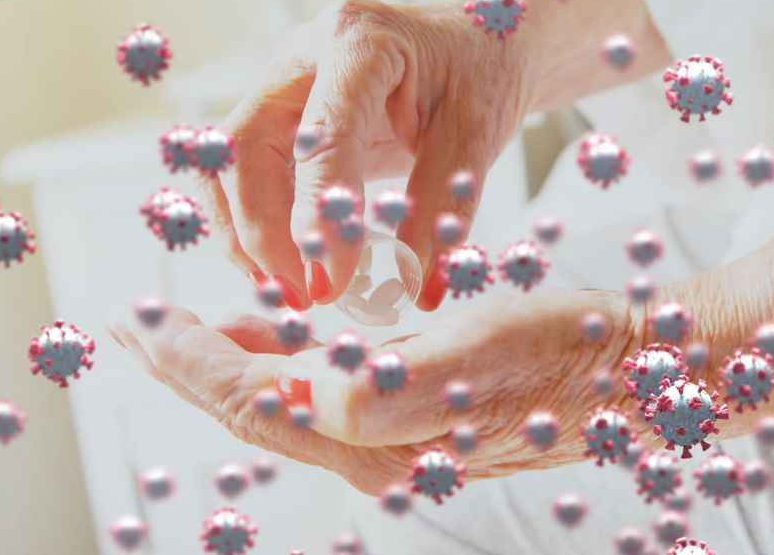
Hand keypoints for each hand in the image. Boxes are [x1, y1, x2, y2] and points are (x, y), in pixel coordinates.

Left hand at [107, 288, 711, 495]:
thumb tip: (311, 391)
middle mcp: (377, 451)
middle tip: (144, 325)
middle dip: (194, 366)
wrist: (629, 371)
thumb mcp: (474, 360)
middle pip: (258, 409)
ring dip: (232, 363)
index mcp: (380, 439)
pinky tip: (280, 336)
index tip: (147, 321)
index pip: (259, 402)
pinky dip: (286, 363)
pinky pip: (326, 396)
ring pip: (287, 403)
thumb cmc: (563, 356)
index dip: (194, 363)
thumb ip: (385, 389)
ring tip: (191, 327)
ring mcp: (395, 440)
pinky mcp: (414, 419)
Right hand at [211, 0, 535, 311]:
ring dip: (246, 235)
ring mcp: (283, 82)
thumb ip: (444, 208)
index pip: (321, 135)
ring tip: (289, 291)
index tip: (329, 282)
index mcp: (360, 42)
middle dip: (263, 232)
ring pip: (229, 163)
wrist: (477, 42)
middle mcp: (305, 55)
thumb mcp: (477, 136)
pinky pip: (242, 173)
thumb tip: (422, 290)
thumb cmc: (481, 72)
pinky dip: (252, 225)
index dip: (318, 215)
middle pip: (246, 147)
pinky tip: (283, 267)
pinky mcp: (279, 114)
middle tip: (303, 296)